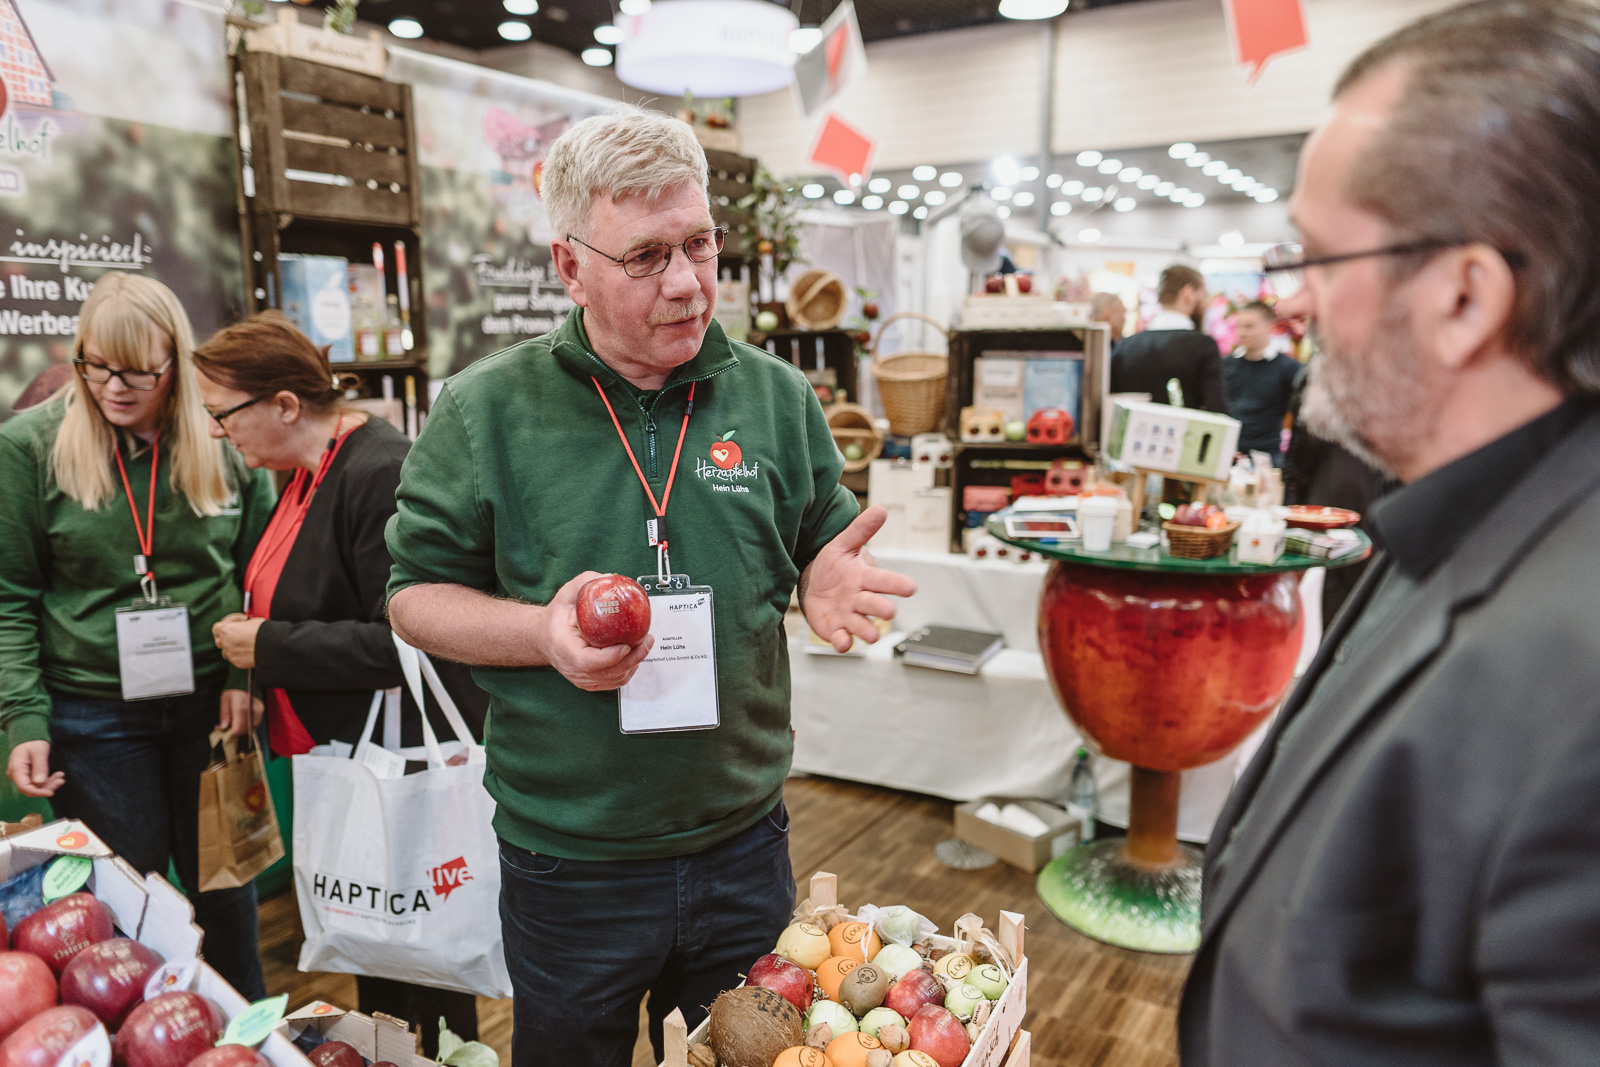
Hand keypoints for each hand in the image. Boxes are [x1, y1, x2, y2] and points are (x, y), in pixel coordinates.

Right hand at [7, 740, 62, 797]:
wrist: (31, 738)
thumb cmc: (34, 742)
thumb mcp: (39, 752)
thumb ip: (40, 767)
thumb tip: (39, 783)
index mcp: (16, 769)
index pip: (24, 787)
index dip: (37, 792)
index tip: (51, 792)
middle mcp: (17, 775)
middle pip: (30, 789)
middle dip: (46, 788)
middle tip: (61, 781)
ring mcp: (22, 776)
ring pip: (36, 787)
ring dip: (49, 784)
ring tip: (61, 777)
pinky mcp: (29, 775)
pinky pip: (38, 782)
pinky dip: (49, 780)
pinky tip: (59, 775)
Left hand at [212, 614, 264, 669]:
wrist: (274, 645)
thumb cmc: (264, 630)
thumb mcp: (251, 621)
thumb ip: (240, 624)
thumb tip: (241, 625)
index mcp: (227, 630)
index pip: (216, 628)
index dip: (225, 625)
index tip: (234, 624)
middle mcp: (225, 643)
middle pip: (218, 640)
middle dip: (226, 637)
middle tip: (238, 633)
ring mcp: (230, 654)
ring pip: (225, 651)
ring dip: (231, 647)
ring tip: (243, 644)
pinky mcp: (237, 662)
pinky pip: (234, 658)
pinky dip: (239, 655)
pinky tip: (249, 651)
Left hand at [218, 688, 259, 736]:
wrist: (246, 680)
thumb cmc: (233, 690)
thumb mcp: (225, 700)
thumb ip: (224, 715)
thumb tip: (223, 728)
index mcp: (240, 707)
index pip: (237, 729)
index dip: (230, 732)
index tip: (225, 729)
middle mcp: (251, 710)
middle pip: (244, 730)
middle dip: (235, 731)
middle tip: (228, 726)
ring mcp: (258, 710)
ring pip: (250, 728)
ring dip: (242, 728)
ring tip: (235, 721)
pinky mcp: (261, 710)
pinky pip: (255, 723)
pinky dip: (248, 724)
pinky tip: (242, 719)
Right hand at [533, 570, 653, 691]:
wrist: (545, 636)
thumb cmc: (557, 618)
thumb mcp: (567, 594)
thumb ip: (587, 583)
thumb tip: (611, 578)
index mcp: (564, 648)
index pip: (587, 661)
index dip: (609, 657)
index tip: (626, 646)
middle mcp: (572, 668)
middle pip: (606, 673)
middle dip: (632, 658)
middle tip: (646, 640)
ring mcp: (582, 678)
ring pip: (613, 679)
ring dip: (633, 664)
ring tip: (644, 645)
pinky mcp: (591, 682)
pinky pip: (613, 681)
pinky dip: (628, 670)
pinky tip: (636, 655)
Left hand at [801, 506, 917, 651]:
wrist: (813, 584)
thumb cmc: (833, 565)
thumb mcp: (843, 544)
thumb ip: (861, 529)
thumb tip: (880, 509)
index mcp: (866, 579)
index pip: (885, 581)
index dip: (898, 584)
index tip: (911, 588)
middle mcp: (861, 600)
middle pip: (877, 606)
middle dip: (883, 609)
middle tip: (889, 612)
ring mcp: (850, 617)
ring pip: (864, 627)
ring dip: (868, 631)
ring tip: (871, 634)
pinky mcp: (836, 630)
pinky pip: (842, 640)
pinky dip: (843, 642)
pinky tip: (842, 641)